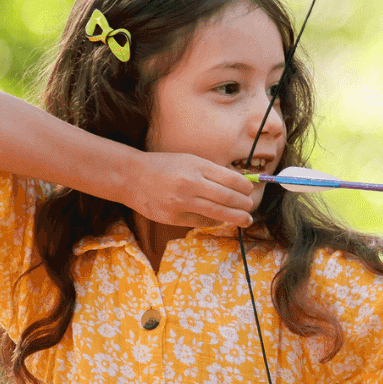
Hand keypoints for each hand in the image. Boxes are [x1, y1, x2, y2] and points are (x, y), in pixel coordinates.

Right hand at [125, 152, 254, 227]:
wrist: (132, 177)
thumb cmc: (164, 166)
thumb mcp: (189, 160)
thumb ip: (211, 172)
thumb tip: (238, 184)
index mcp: (197, 166)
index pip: (231, 179)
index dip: (245, 187)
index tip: (250, 191)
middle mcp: (190, 183)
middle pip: (228, 198)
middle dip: (244, 205)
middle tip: (251, 207)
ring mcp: (181, 202)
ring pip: (218, 213)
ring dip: (236, 218)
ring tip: (246, 220)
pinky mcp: (173, 217)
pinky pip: (201, 222)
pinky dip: (214, 222)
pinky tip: (220, 220)